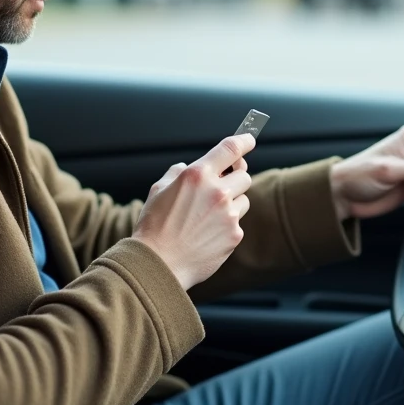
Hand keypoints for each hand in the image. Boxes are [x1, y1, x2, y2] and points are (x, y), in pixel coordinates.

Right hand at [133, 135, 254, 290]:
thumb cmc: (154, 226)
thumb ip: (177, 173)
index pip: (231, 149)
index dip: (244, 141)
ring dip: (231, 203)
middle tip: (222, 186)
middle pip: (244, 175)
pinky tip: (207, 234)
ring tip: (207, 216)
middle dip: (235, 178)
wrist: (158, 264)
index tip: (249, 140)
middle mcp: (217, 192)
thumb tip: (187, 167)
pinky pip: (237, 223)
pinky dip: (226, 225)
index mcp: (198, 175)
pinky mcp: (234, 235)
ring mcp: (228, 214)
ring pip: (242, 200)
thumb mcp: (158, 190)